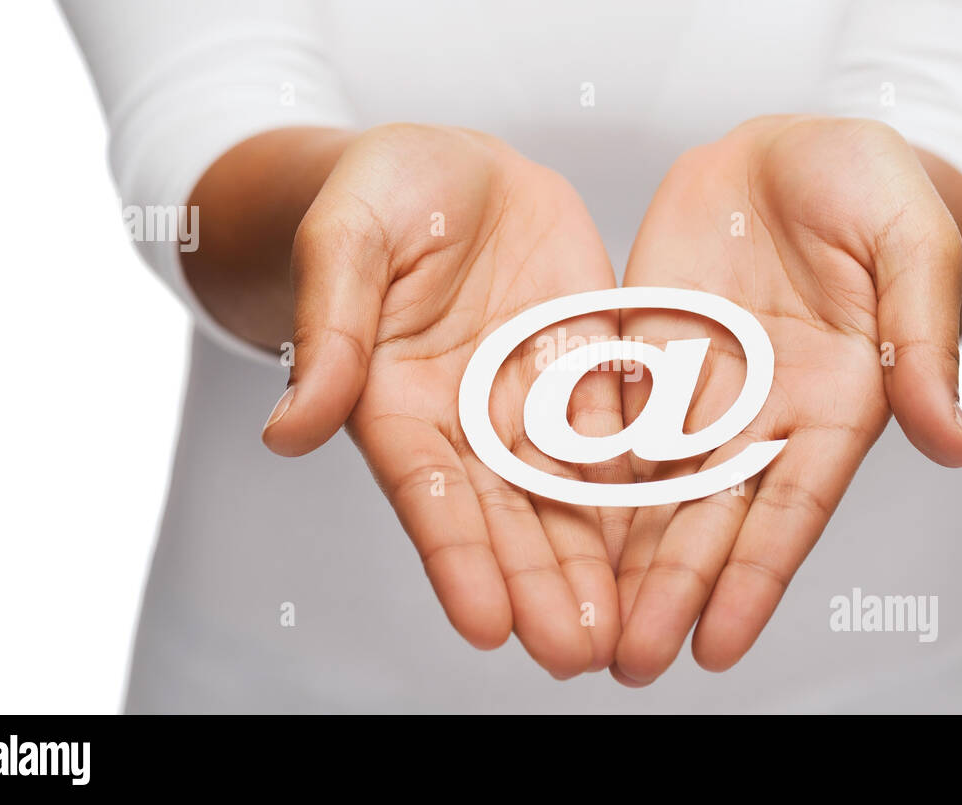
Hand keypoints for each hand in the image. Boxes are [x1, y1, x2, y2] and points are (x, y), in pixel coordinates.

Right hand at [260, 124, 629, 677]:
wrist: (453, 168)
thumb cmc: (380, 192)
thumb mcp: (348, 240)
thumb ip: (331, 333)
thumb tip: (286, 433)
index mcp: (397, 401)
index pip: (428, 492)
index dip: (457, 557)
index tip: (485, 624)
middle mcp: (467, 420)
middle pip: (507, 514)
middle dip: (540, 584)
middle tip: (577, 653)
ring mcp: (532, 400)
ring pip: (570, 492)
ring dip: (596, 562)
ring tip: (627, 630)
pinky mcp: (589, 368)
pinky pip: (625, 432)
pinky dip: (646, 486)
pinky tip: (676, 539)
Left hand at [612, 116, 961, 684]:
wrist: (795, 145)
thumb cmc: (871, 185)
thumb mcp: (910, 247)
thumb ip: (922, 342)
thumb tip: (959, 443)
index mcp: (835, 401)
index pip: (792, 507)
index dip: (756, 578)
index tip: (718, 646)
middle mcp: (762, 412)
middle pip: (711, 515)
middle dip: (672, 589)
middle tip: (629, 663)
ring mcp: (699, 385)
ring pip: (652, 484)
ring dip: (620, 555)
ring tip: (583, 623)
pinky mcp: (645, 348)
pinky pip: (606, 416)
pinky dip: (579, 472)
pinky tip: (544, 524)